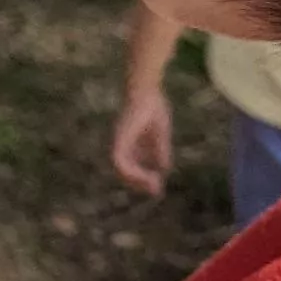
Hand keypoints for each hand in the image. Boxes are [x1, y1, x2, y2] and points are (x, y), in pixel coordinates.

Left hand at [110, 78, 174, 195]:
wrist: (146, 91)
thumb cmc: (152, 107)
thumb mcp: (160, 134)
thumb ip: (160, 150)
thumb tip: (163, 169)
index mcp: (129, 142)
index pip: (131, 165)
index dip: (142, 177)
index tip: (157, 186)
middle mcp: (121, 143)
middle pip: (124, 169)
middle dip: (139, 182)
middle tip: (156, 190)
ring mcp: (118, 140)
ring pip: (120, 167)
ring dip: (136, 179)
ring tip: (153, 186)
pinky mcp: (120, 137)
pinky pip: (119, 159)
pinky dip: (130, 170)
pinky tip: (146, 175)